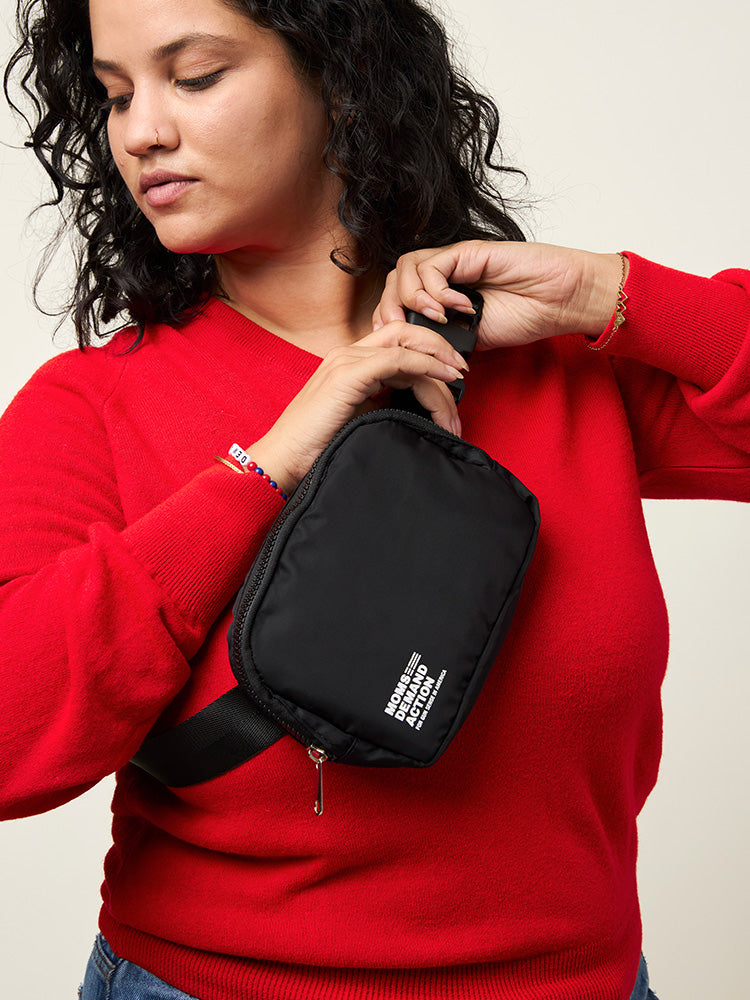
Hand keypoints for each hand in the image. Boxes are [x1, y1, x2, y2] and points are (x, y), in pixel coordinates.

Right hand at [249, 321, 468, 492]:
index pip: (400, 345)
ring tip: (457, 395)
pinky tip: (445, 381)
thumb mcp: (359, 421)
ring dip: (439, 368)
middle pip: (407, 336)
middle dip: (441, 353)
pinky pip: (399, 359)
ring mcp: (347, 360)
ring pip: (408, 346)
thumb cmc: (317, 449)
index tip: (454, 380)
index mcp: (350, 364)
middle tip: (463, 379)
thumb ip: (384, 407)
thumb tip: (421, 413)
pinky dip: (427, 366)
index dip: (431, 356)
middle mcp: (348, 354)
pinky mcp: (349, 374)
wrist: (282, 462)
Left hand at [372, 241, 625, 346]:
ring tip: (437, 317)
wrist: (559, 300)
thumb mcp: (472, 337)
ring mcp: (454, 262)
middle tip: (402, 331)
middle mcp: (444, 276)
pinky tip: (458, 306)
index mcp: (441, 295)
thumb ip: (443, 336)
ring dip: (412, 297)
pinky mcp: (468, 252)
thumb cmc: (525, 316)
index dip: (387, 317)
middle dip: (389, 308)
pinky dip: (437, 289)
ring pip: (406, 268)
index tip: (391, 342)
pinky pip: (433, 266)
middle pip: (393, 280)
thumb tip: (412, 350)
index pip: (396, 298)